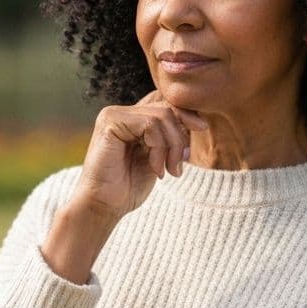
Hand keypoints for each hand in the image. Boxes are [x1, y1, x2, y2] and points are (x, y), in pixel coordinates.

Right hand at [72, 90, 207, 219]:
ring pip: (162, 116)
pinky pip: (149, 124)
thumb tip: (198, 122)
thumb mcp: (158, 157)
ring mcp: (114, 114)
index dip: (186, 112)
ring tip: (168, 171)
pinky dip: (159, 148)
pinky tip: (155, 169)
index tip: (202, 129)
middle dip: (180, 136)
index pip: (165, 101)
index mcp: (131, 118)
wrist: (104, 206)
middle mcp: (121, 112)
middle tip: (179, 165)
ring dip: (172, 146)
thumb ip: (170, 138)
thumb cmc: (128, 187)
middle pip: (166, 106)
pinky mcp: (110, 122)